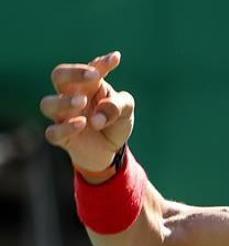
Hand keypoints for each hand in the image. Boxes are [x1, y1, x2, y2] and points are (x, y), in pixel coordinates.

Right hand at [40, 51, 134, 173]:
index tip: (116, 59)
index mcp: (89, 85)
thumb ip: (118, 105)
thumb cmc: (115, 122)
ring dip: (64, 101)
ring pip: (48, 104)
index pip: (92, 68)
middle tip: (94, 76)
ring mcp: (63, 116)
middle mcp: (71, 96)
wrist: (110, 150)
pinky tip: (82, 123)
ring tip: (83, 102)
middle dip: (74, 73)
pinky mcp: (61, 137)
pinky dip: (66, 128)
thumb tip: (97, 117)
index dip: (102, 63)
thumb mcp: (126, 110)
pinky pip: (53, 132)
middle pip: (59, 75)